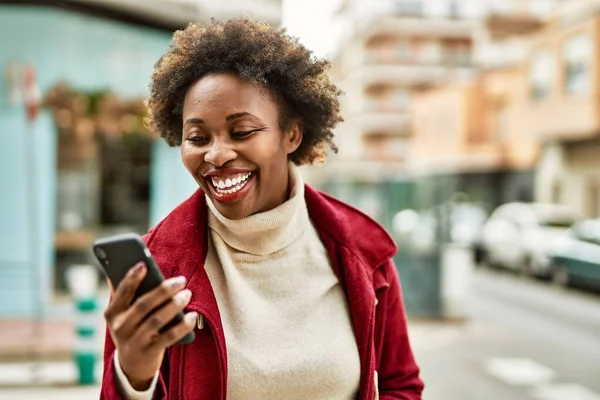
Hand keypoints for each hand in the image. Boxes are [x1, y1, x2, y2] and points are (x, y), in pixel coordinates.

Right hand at [104, 262, 196, 390]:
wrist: (132, 365)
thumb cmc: (132, 329)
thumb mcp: (123, 315)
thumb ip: (125, 293)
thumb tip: (128, 264)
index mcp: (112, 313)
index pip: (122, 292)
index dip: (132, 278)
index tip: (144, 264)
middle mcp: (120, 327)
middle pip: (144, 305)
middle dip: (163, 290)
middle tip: (181, 280)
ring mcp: (134, 341)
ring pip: (156, 320)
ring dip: (174, 305)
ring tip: (187, 294)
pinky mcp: (149, 352)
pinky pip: (169, 337)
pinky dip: (182, 326)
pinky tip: (192, 316)